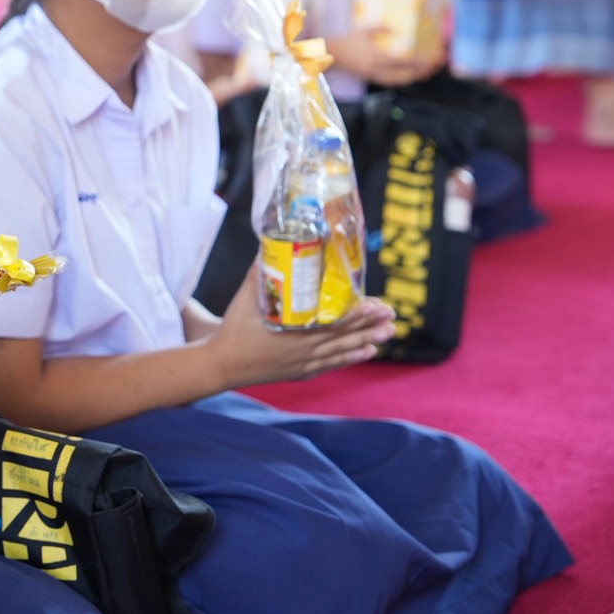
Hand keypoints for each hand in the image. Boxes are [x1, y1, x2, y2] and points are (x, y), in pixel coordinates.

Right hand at [206, 268, 396, 387]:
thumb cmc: (233, 329)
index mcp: (293, 332)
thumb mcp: (246, 297)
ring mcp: (303, 363)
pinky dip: (350, 359)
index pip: (333, 323)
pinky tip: (367, 353)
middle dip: (370, 326)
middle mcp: (303, 350)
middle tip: (392, 316)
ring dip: (367, 341)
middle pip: (343, 337)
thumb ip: (260, 271)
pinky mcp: (299, 371)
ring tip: (389, 333)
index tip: (376, 305)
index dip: (357, 315)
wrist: (220, 364)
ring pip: (342, 352)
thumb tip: (270, 242)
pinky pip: (331, 365)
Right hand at [328, 28, 438, 86]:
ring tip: (424, 73)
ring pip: (397, 81)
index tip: (429, 60)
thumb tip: (397, 30)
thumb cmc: (348, 40)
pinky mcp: (369, 77)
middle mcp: (375, 68)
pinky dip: (401, 80)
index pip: (401, 61)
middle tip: (432, 67)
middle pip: (402, 75)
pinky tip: (409, 76)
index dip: (417, 62)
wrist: (331, 54)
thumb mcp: (364, 31)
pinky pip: (389, 81)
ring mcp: (372, 75)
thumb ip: (381, 29)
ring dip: (412, 78)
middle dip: (419, 72)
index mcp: (375, 56)